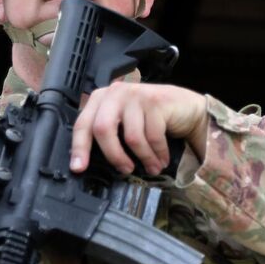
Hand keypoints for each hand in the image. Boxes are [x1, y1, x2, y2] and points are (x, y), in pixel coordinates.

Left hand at [68, 82, 208, 176]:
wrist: (186, 107)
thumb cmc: (152, 118)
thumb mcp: (124, 122)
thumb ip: (108, 133)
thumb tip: (91, 162)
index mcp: (101, 99)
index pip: (83, 124)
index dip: (80, 147)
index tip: (79, 168)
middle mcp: (115, 93)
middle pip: (103, 129)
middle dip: (114, 155)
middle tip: (126, 170)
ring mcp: (136, 95)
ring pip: (131, 137)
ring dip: (144, 158)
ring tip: (152, 167)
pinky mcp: (155, 101)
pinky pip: (153, 137)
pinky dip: (158, 153)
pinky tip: (162, 159)